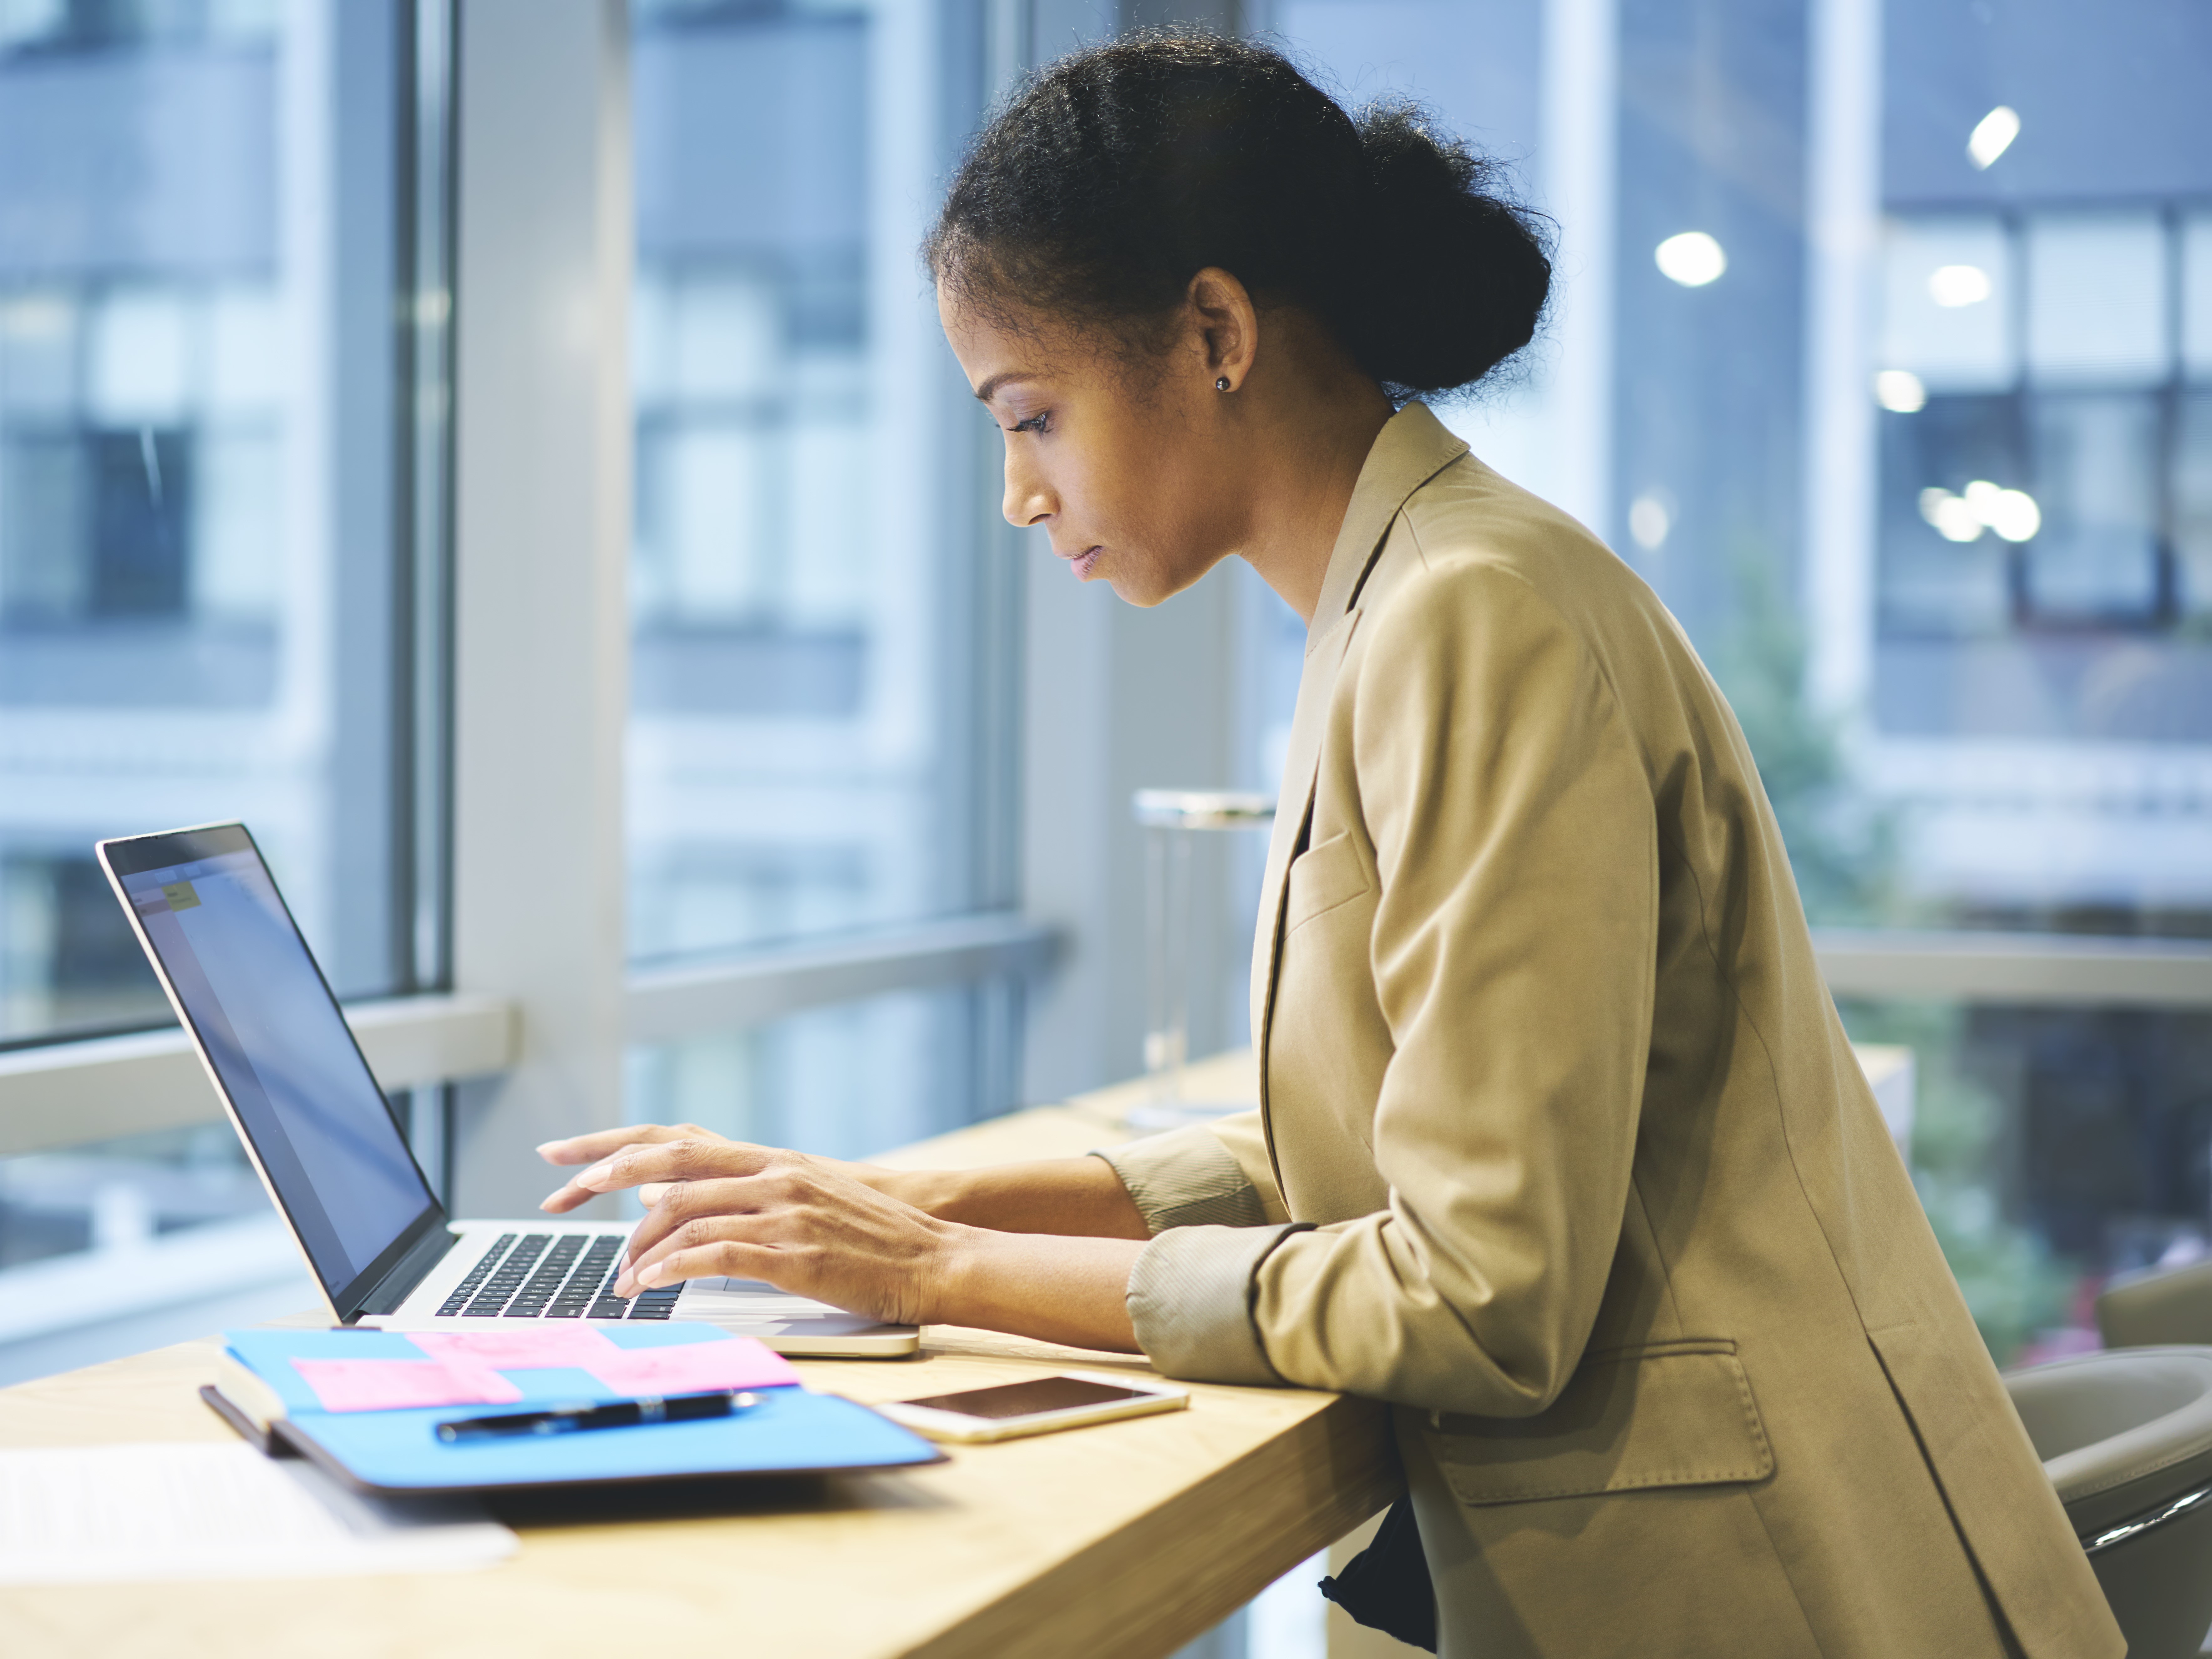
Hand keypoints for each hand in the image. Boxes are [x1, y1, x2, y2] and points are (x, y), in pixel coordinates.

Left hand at [539, 1133, 962, 1326]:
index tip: (563, 1152)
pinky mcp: (792, 1253)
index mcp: (772, 1159)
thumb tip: (662, 1198)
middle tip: (555, 1197)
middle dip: (601, 1177)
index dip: (614, 1144)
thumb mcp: (802, 1198)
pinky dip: (671, 1269)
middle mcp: (772, 1174)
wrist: (932, 1254)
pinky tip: (649, 1284)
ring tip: (619, 1279)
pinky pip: (712, 1255)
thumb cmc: (869, 1235)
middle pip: (668, 1166)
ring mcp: (782, 1211)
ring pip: (684, 1215)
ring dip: (639, 1249)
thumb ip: (737, 1193)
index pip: (677, 1140)